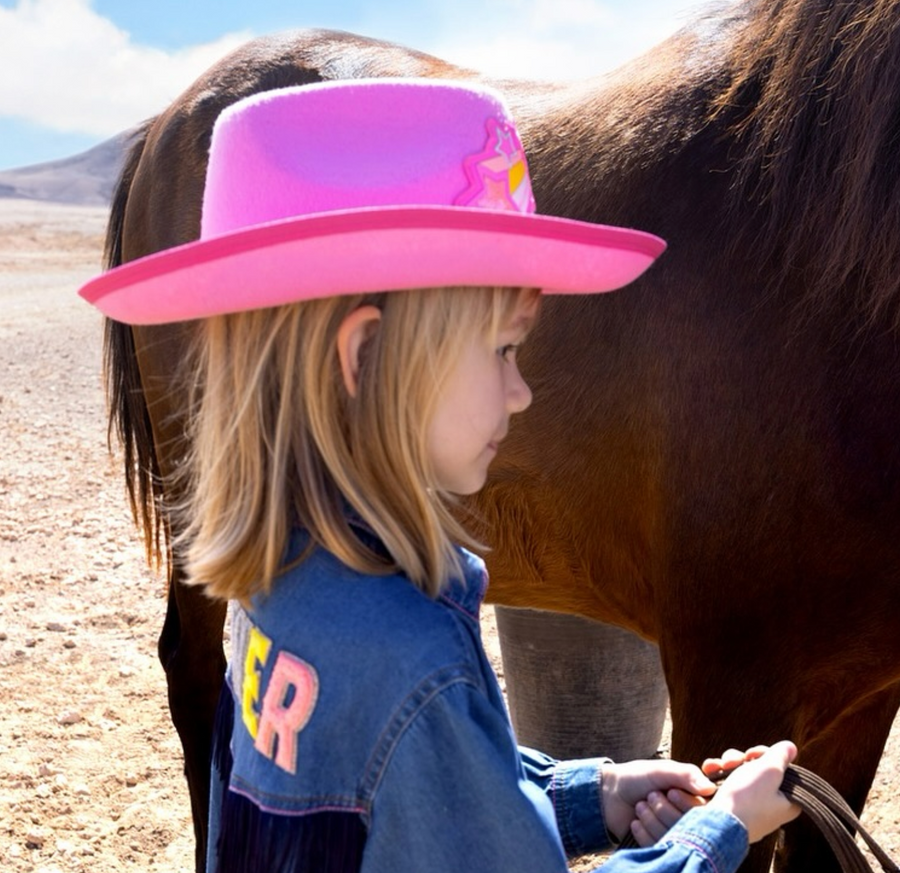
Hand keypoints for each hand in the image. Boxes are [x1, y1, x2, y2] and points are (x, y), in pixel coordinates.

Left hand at [601, 759, 717, 845]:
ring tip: (640, 806)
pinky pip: (658, 848)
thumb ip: (686, 775)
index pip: (703, 811)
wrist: (610, 793)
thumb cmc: (638, 777)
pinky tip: (635, 822)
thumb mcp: (662, 770)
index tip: (670, 792)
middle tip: (650, 796)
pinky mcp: (660, 849)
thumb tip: (710, 789)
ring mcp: (674, 836)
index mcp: (694, 799)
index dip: (685, 803)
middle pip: (687, 826)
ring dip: (651, 819)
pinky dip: (644, 833)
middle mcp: (688, 820)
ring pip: (672, 838)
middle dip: (663, 809)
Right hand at [706, 741, 801, 842]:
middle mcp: (771, 806)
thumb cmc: (748, 799)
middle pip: (760, 770)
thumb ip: (781, 756)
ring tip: (719, 766)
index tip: (753, 754)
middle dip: (743, 760)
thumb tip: (791, 747)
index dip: (766, 756)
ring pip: (742, 775)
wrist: (718, 824)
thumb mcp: (769, 770)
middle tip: (736, 761)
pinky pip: (729, 785)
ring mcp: (751, 808)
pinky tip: (711, 770)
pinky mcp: (733, 809)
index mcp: (788, 802)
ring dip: (728, 765)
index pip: (782, 770)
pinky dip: (720, 775)